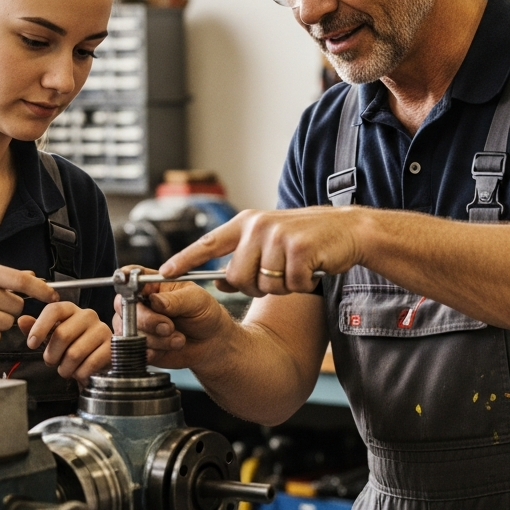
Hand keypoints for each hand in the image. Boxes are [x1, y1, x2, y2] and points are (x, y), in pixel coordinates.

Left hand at [17, 303, 110, 384]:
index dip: (40, 327)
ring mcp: (102, 330)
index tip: (32, 343)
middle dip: (52, 355)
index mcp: (71, 310)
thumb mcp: (52, 337)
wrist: (98, 361)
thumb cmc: (74, 347)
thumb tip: (22, 320)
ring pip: (74, 353)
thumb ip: (37, 329)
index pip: (54, 310)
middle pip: (62, 334)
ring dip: (65, 368)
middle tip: (53, 361)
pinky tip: (80, 371)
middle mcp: (88, 316)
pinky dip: (80, 374)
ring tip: (67, 368)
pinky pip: (89, 364)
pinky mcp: (111, 347)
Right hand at [116, 280, 230, 369]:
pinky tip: (170, 347)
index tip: (131, 289)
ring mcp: (138, 325)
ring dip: (157, 339)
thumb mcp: (196, 300)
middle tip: (169, 326)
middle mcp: (141, 303)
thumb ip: (175, 299)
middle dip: (148, 320)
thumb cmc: (204, 314)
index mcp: (153, 284)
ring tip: (178, 338)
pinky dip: (155, 351)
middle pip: (124, 307)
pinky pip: (136, 350)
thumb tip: (155, 300)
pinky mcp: (139, 346)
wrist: (210, 342)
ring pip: (130, 332)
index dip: (125, 280)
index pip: (131, 277)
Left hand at [160, 206, 365, 296]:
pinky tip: (309, 270)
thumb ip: (243, 259)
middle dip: (256, 287)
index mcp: (246, 223)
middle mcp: (257, 226)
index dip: (183, 260)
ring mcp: (278, 236)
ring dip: (280, 287)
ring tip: (295, 269)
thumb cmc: (306, 240)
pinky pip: (288, 286)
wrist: (347, 230)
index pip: (207, 243)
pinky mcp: (298, 249)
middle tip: (277, 276)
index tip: (162, 272)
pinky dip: (300, 285)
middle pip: (237, 277)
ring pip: (263, 285)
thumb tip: (218, 282)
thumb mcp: (269, 243)